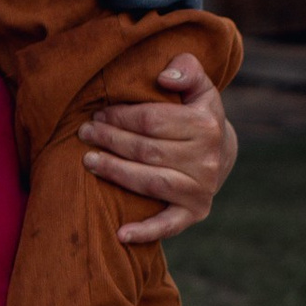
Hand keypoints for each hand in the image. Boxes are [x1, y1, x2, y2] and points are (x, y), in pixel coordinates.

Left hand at [82, 57, 236, 242]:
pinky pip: (168, 225)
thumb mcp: (199, 87)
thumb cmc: (196, 114)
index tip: (99, 112)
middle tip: (85, 132)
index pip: (152, 121)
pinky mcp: (194, 213)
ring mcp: (200, 190)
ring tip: (88, 161)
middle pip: (146, 150)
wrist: (220, 153)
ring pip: (148, 181)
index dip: (121, 116)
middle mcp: (206, 161)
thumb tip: (164, 78)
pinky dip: (145, 232)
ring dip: (114, 172)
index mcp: (206, 126)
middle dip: (111, 140)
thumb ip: (187, 70)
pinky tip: (120, 234)